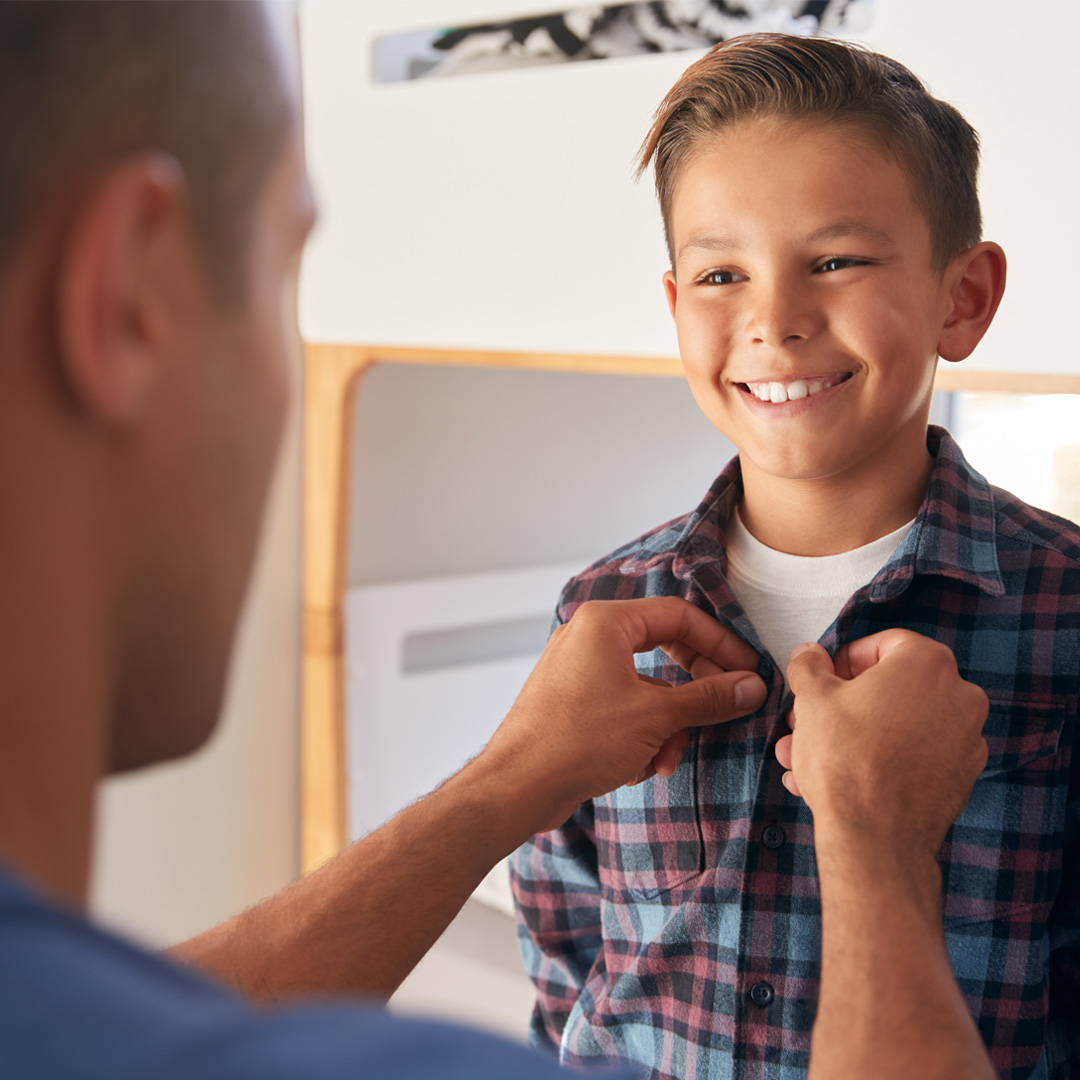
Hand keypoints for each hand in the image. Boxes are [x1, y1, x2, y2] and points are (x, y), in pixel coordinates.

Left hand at [481, 597, 766, 833]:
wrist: (517, 787)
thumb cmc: (577, 741)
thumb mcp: (656, 717)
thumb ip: (708, 698)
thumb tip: (751, 686)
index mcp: (605, 623)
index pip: (679, 616)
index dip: (721, 644)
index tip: (748, 672)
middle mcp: (588, 637)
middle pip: (664, 648)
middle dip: (693, 691)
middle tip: (722, 709)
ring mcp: (578, 670)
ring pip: (646, 688)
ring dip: (666, 726)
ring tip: (664, 760)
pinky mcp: (573, 702)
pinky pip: (623, 708)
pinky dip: (640, 736)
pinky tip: (637, 768)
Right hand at [775, 631, 988, 859]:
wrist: (874, 837)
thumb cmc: (847, 760)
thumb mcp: (812, 697)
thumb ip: (810, 666)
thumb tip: (810, 655)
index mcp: (927, 662)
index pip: (883, 644)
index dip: (845, 661)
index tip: (824, 680)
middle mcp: (959, 696)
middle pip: (890, 688)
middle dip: (842, 706)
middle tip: (809, 722)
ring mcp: (966, 739)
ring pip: (898, 725)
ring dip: (853, 736)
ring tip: (808, 758)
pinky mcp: (962, 777)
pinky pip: (914, 756)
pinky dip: (881, 760)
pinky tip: (840, 778)